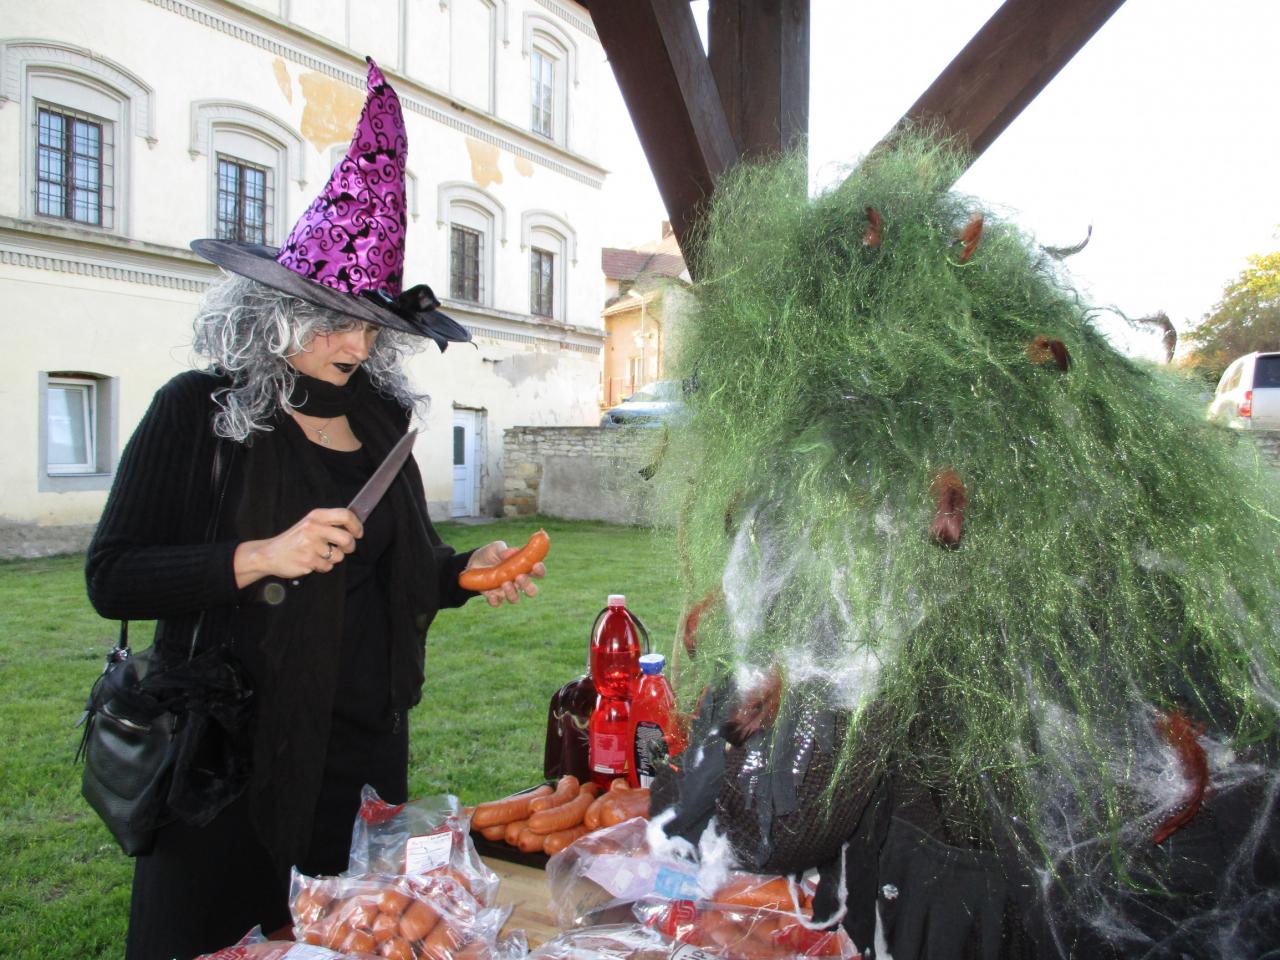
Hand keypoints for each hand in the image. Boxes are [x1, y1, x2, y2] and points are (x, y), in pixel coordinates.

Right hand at [233, 508, 363, 587]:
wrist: (269, 554)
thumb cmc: (293, 540)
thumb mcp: (309, 523)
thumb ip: (329, 523)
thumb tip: (353, 527)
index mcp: (316, 516)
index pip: (345, 515)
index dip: (356, 525)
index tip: (359, 533)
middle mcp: (314, 528)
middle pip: (346, 539)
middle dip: (350, 547)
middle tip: (346, 548)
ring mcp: (311, 545)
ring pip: (338, 556)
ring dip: (333, 559)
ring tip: (319, 555)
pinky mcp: (308, 560)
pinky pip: (328, 566)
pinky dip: (323, 567)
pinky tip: (311, 562)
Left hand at [464, 540, 545, 607]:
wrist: (473, 562)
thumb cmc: (491, 554)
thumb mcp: (496, 548)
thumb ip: (504, 551)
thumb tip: (512, 551)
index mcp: (523, 569)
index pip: (538, 573)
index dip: (540, 571)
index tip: (536, 565)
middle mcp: (518, 582)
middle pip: (531, 590)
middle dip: (528, 586)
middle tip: (519, 577)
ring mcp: (506, 591)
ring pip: (515, 599)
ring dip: (512, 593)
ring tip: (504, 583)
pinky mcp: (494, 596)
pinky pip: (497, 603)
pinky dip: (495, 600)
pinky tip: (491, 594)